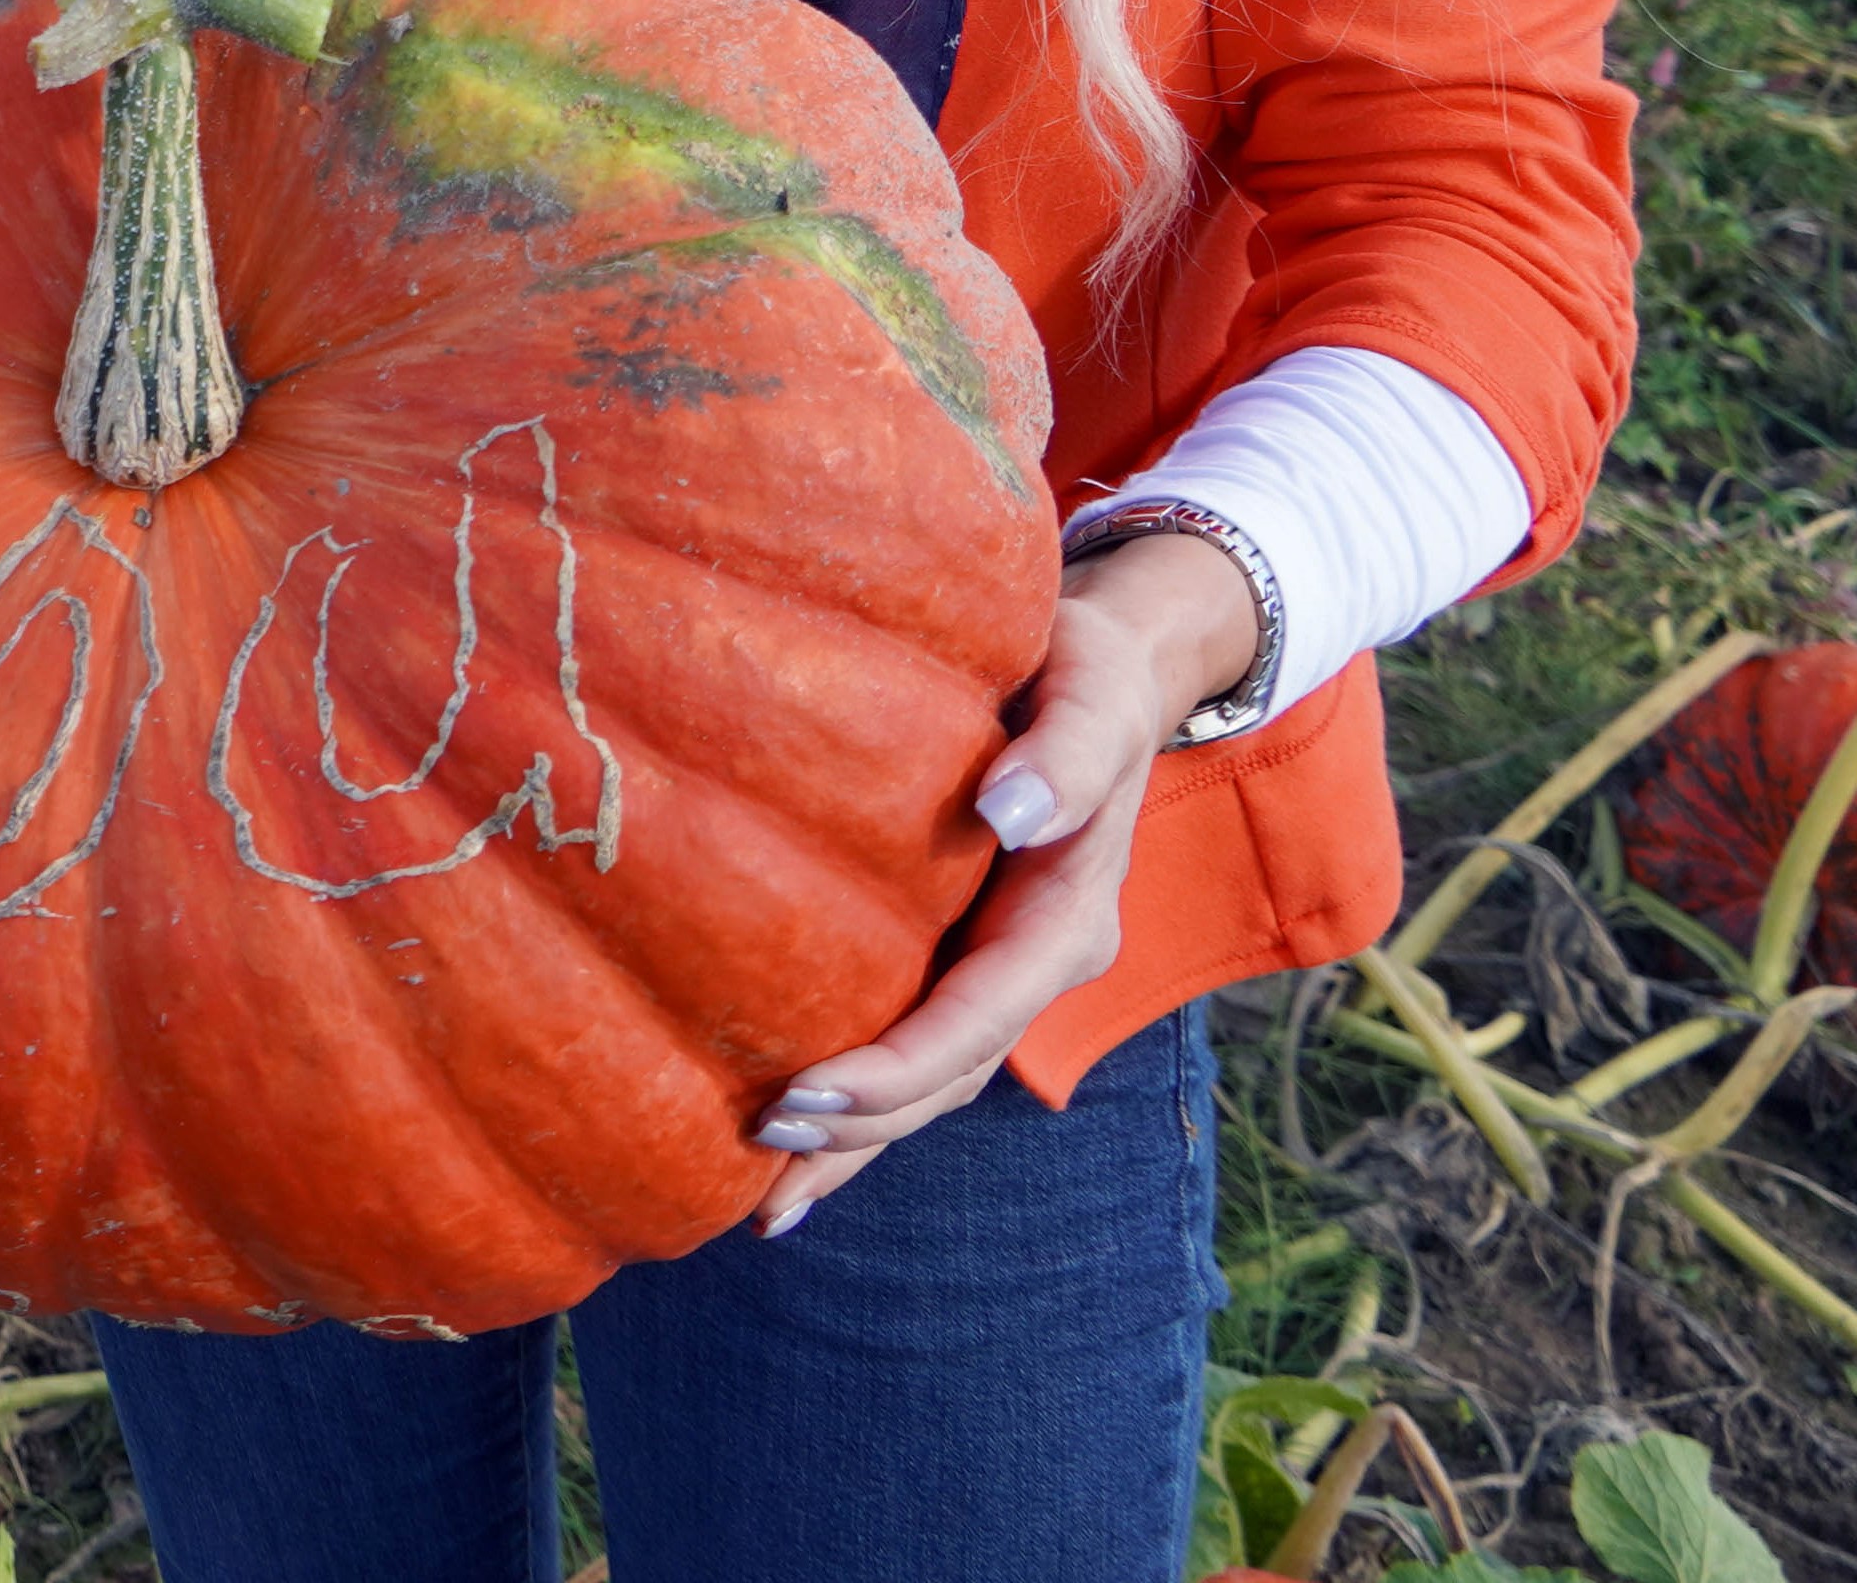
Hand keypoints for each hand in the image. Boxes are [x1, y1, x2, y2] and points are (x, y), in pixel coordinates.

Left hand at [745, 527, 1268, 1232]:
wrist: (1100, 659)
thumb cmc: (1081, 663)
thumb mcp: (1090, 691)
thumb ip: (1066, 754)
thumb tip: (1012, 813)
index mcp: (1071, 915)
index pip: (978, 1015)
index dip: (897, 1069)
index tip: (804, 1099)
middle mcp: (1040, 956)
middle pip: (950, 1071)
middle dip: (862, 1127)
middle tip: (756, 1160)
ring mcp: (1003, 963)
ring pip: (931, 1075)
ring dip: (857, 1139)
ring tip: (761, 1198)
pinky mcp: (966, 950)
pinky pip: (915, 1038)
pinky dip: (862, 1096)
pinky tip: (786, 1141)